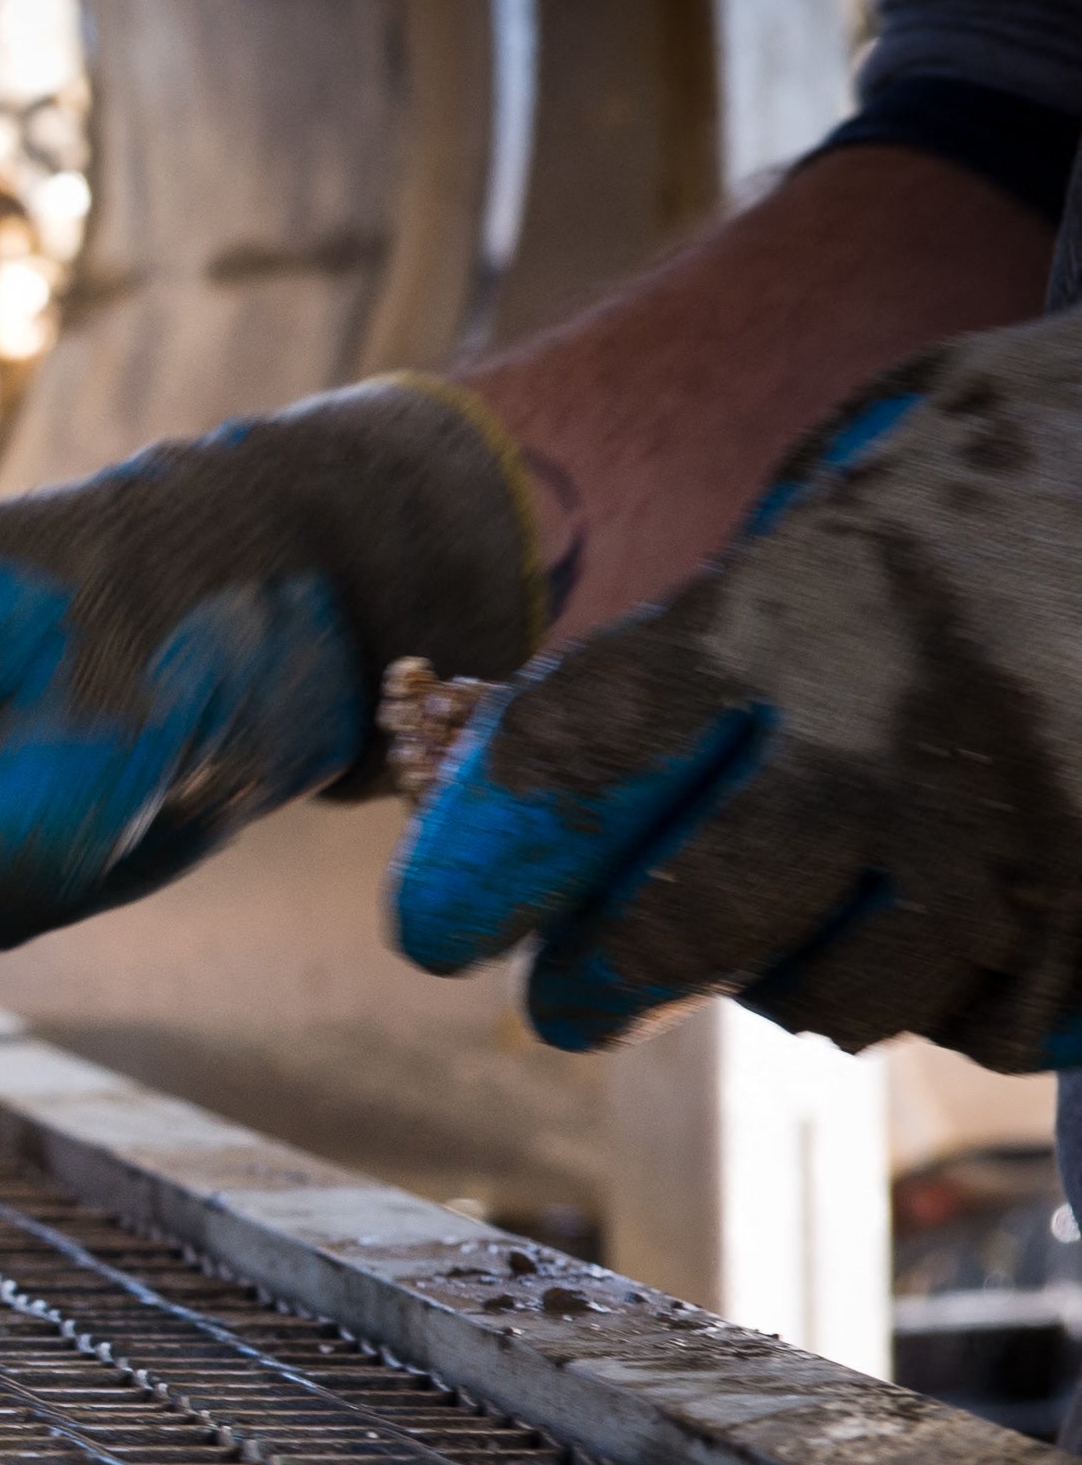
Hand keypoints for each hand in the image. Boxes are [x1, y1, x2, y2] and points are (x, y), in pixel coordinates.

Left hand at [395, 314, 1081, 1067]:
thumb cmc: (1044, 441)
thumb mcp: (870, 452)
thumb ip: (746, 601)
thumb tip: (594, 754)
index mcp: (808, 600)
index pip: (579, 761)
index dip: (487, 865)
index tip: (442, 929)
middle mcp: (907, 731)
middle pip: (689, 927)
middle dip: (604, 982)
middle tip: (568, 1005)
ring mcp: (1034, 831)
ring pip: (841, 1002)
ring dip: (797, 984)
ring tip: (793, 942)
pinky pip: (998, 1022)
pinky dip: (958, 996)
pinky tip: (953, 933)